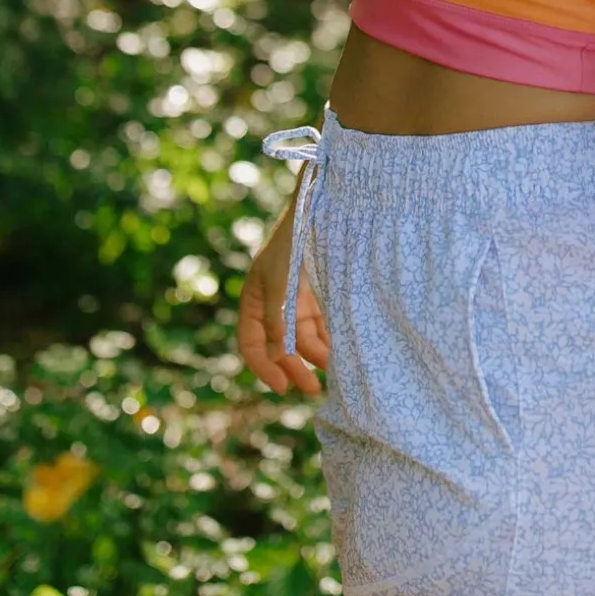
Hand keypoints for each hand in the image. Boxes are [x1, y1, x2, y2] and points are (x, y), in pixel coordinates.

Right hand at [236, 190, 330, 396]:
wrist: (323, 204)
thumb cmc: (296, 238)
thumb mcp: (283, 280)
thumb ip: (279, 318)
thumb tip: (278, 354)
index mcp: (255, 297)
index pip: (252, 343)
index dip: (264, 367)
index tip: (283, 387)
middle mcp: (274, 301)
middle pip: (281, 345)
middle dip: (295, 368)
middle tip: (313, 391)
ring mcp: (298, 297)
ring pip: (304, 337)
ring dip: (317, 356)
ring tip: (337, 370)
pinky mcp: (320, 292)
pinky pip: (323, 324)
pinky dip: (330, 339)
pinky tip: (342, 351)